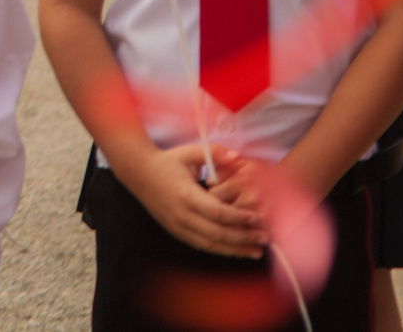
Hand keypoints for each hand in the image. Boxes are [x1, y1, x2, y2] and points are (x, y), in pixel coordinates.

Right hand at [115, 141, 268, 258]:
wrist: (138, 172)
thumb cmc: (167, 161)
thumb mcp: (190, 152)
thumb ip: (215, 153)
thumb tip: (238, 157)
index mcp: (186, 195)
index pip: (218, 213)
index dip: (240, 218)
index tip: (258, 218)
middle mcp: (181, 214)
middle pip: (217, 233)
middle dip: (243, 238)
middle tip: (265, 238)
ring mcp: (177, 226)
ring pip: (210, 244)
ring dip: (235, 249)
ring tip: (255, 251)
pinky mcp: (175, 231)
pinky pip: (201, 245)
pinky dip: (220, 249)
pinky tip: (235, 250)